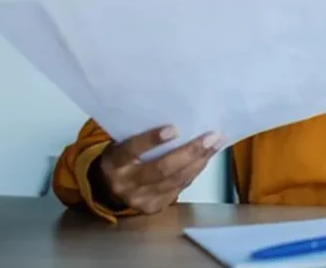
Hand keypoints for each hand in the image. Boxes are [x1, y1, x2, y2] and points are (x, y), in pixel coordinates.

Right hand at [97, 126, 222, 213]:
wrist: (109, 188)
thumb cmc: (123, 157)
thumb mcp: (122, 143)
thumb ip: (141, 134)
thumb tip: (180, 118)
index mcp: (114, 162)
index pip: (131, 150)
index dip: (151, 140)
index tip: (175, 128)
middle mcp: (125, 184)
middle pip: (161, 169)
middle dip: (189, 152)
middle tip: (211, 137)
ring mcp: (140, 199)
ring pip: (175, 180)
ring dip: (199, 161)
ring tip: (216, 144)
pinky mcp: (153, 207)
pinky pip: (180, 187)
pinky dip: (195, 171)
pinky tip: (206, 157)